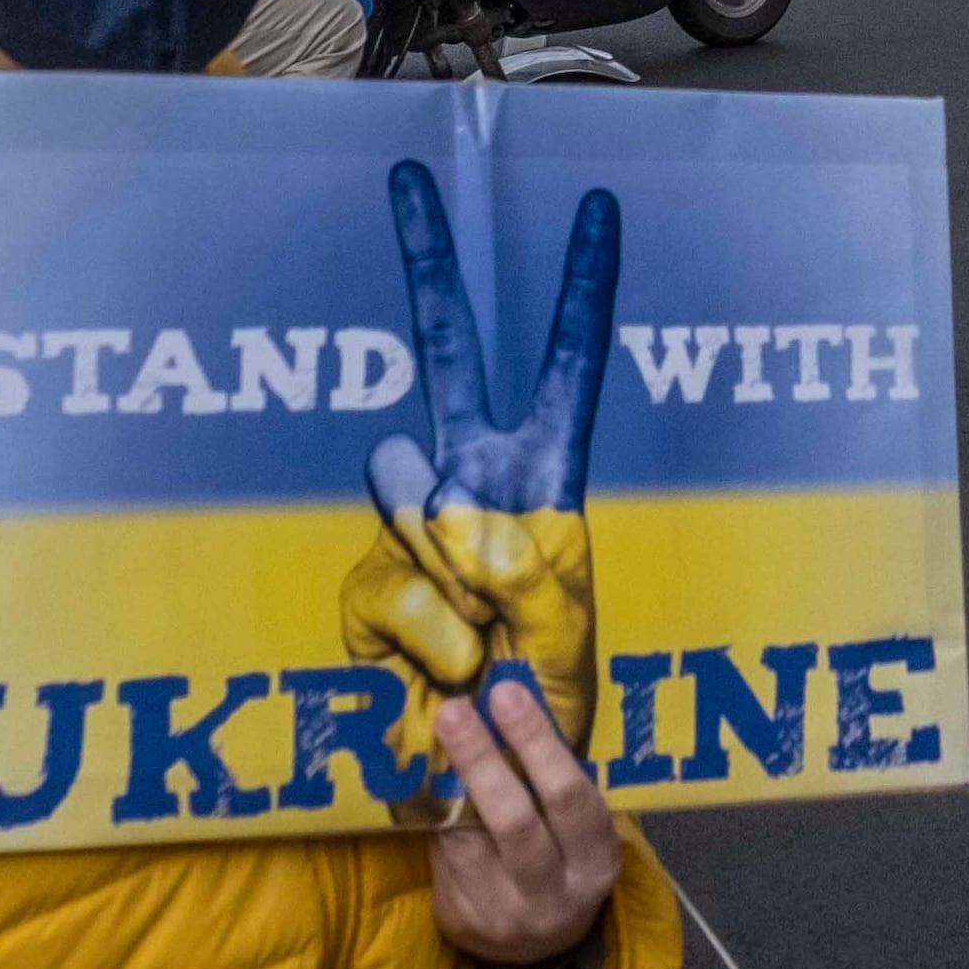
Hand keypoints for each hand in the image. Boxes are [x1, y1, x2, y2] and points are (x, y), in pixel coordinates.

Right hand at [334, 164, 618, 746]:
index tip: (601, 208)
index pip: (567, 368)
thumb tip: (452, 525)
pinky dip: (425, 634)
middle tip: (410, 181)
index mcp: (544, 475)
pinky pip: (391, 581)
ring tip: (488, 643)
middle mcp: (474, 476)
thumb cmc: (546, 698)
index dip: (584, 293)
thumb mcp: (566, 630)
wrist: (488, 786)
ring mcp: (414, 524)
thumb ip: (520, 574)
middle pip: (448, 354)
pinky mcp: (367, 582)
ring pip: (414, 492)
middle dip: (428, 264)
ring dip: (461, 584)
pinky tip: (441, 666)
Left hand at [425, 669, 626, 966]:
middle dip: (481, 761)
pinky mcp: (463, 920)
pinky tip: (421, 778)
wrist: (535, 947)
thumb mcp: (577, 830)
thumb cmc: (561, 858)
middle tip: (454, 711)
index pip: (571, 798)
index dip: (538, 744)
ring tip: (428, 737)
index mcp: (595, 859)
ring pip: (467, 843)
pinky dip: (433, 815)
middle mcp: (555, 893)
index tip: (507, 693)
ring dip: (445, 787)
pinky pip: (442, 857)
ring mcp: (506, 914)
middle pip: (515, 824)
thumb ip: (551, 781)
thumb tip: (502, 699)